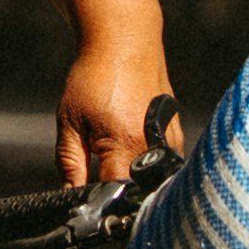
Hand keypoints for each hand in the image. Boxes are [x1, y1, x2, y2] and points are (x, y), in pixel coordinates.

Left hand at [45, 33, 176, 205]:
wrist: (126, 43)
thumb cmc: (94, 78)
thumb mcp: (70, 122)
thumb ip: (70, 165)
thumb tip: (70, 198)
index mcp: (124, 145)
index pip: (113, 195)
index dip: (98, 205)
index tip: (86, 205)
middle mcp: (152, 147)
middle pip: (137, 194)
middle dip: (118, 196)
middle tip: (100, 183)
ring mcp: (170, 142)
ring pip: (151, 183)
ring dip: (134, 181)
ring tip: (116, 159)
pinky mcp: (177, 137)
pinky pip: (162, 167)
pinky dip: (145, 167)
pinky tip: (131, 150)